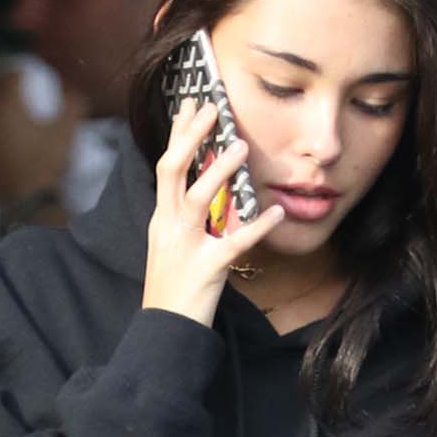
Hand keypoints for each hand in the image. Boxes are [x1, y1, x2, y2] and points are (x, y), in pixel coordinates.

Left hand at [0, 60, 86, 208]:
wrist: (30, 203)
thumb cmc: (48, 164)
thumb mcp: (67, 130)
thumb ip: (72, 103)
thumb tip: (73, 92)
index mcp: (7, 102)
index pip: (10, 74)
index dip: (19, 71)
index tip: (26, 74)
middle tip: (9, 83)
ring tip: (3, 108)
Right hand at [141, 99, 285, 327]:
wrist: (165, 332)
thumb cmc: (173, 291)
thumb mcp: (175, 248)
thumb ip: (190, 220)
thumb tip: (215, 191)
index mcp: (161, 220)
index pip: (167, 167)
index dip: (178, 134)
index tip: (190, 104)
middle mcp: (168, 227)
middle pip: (173, 171)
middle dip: (191, 137)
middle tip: (213, 109)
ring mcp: (185, 248)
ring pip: (199, 199)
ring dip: (221, 171)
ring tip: (241, 147)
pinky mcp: (206, 270)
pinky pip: (234, 243)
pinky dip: (258, 226)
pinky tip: (275, 211)